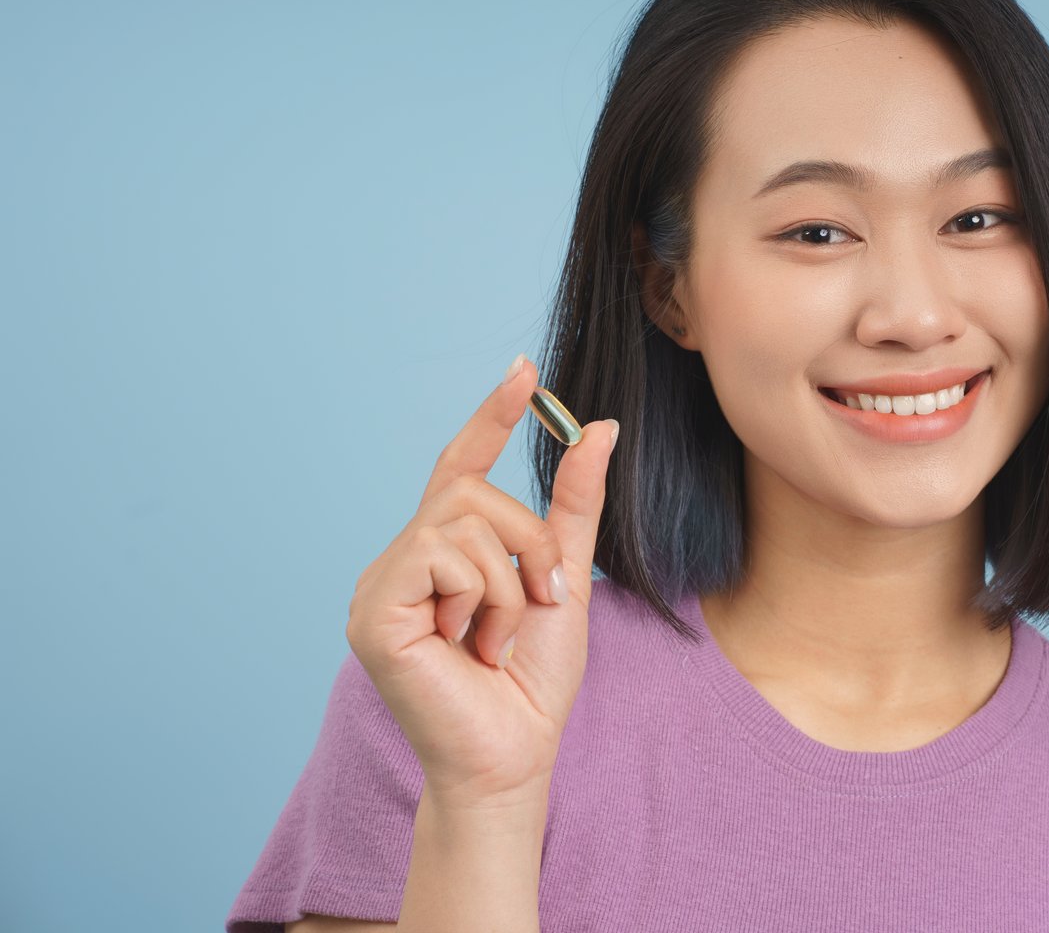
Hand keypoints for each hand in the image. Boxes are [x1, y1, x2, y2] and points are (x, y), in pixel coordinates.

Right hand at [346, 354, 617, 806]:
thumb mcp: (565, 579)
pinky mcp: (371, 611)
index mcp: (440, 555)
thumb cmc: (532, 680)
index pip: (460, 467)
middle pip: (472, 490)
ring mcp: (378, 585)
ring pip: (462, 521)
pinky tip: (469, 646)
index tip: (525, 371)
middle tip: (539, 602)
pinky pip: (439, 556)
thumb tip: (600, 427)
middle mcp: (400, 562)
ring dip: (508, 580)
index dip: (491, 417)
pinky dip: (480, 598)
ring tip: (497, 637)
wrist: (514, 754)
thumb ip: (573, 507)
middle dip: (529, 541)